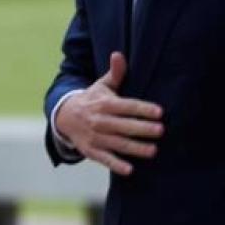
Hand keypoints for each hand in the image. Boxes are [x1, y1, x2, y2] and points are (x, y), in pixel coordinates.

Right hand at [55, 52, 163, 175]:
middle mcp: (99, 121)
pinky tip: (130, 170)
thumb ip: (115, 72)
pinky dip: (116, 165)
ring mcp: (95, 137)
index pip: (127, 106)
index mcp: (104, 104)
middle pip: (124, 126)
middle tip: (161, 131)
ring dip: (135, 148)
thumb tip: (118, 54)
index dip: (143, 109)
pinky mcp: (91, 150)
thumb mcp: (102, 85)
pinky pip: (104, 159)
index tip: (160, 112)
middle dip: (142, 129)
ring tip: (153, 151)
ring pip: (117, 143)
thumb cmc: (93, 98)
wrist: (64, 116)